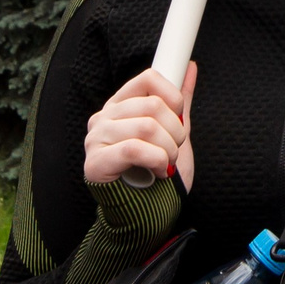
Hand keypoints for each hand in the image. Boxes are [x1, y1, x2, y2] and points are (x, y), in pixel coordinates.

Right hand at [82, 62, 196, 188]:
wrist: (146, 215)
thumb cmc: (156, 174)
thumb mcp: (172, 134)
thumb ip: (177, 102)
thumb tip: (189, 67)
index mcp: (120, 105)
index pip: (149, 79)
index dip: (173, 98)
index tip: (179, 119)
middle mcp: (104, 117)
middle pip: (152, 105)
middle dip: (175, 132)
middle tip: (173, 151)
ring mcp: (96, 139)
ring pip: (147, 127)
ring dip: (168, 150)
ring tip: (166, 164)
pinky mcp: (95, 162)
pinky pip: (134, 149)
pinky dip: (156, 161)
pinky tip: (157, 172)